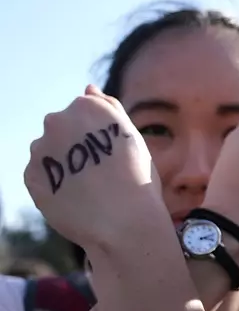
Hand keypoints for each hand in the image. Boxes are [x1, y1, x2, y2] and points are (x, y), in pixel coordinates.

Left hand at [25, 85, 162, 247]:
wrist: (124, 221)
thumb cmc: (136, 176)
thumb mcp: (130, 136)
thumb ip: (107, 107)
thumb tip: (87, 89)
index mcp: (86, 105)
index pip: (83, 109)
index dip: (99, 132)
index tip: (111, 151)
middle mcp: (57, 121)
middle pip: (62, 127)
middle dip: (75, 144)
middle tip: (100, 170)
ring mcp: (40, 149)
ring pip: (48, 151)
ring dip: (62, 163)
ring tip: (87, 186)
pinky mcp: (31, 176)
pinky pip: (40, 175)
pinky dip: (54, 183)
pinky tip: (74, 196)